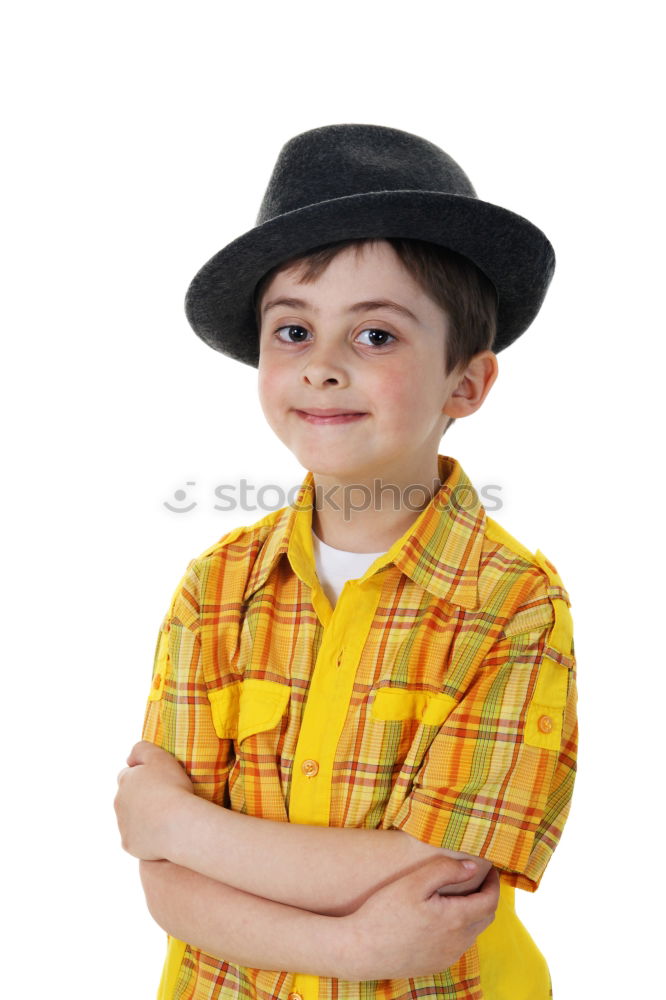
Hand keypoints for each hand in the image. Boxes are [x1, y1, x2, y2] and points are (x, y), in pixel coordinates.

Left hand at [114, 740, 193, 860]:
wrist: (178, 824)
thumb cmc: (172, 788)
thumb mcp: (159, 756)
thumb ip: (141, 749)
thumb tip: (129, 759)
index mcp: (125, 780)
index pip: (128, 775)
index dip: (144, 776)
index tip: (160, 781)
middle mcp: (119, 802)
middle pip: (128, 797)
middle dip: (141, 797)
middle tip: (164, 799)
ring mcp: (122, 825)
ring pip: (131, 818)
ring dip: (143, 817)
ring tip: (166, 817)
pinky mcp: (128, 844)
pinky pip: (136, 838)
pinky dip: (146, 836)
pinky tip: (162, 834)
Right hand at [344, 855, 499, 979]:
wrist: (361, 950)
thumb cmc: (384, 912)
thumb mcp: (413, 882)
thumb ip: (445, 870)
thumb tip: (473, 867)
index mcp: (456, 920)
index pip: (490, 901)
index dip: (494, 884)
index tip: (489, 870)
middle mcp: (457, 943)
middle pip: (485, 918)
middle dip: (486, 897)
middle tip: (477, 879)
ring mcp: (447, 957)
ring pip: (472, 933)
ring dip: (472, 914)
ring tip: (459, 895)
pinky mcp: (436, 965)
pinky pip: (457, 946)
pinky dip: (459, 929)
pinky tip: (442, 918)